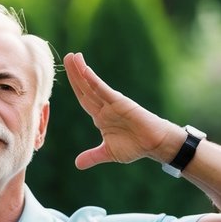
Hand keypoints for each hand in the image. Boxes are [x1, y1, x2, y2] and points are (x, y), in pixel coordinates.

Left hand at [63, 52, 174, 168]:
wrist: (154, 145)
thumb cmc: (135, 147)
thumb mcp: (108, 153)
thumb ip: (93, 156)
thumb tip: (77, 164)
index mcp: (100, 117)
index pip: (83, 98)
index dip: (74, 86)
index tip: (66, 75)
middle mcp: (105, 107)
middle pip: (85, 88)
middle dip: (74, 73)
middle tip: (65, 57)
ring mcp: (112, 103)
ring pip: (92, 85)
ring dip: (81, 71)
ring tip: (73, 57)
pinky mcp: (121, 102)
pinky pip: (104, 90)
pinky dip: (93, 80)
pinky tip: (85, 70)